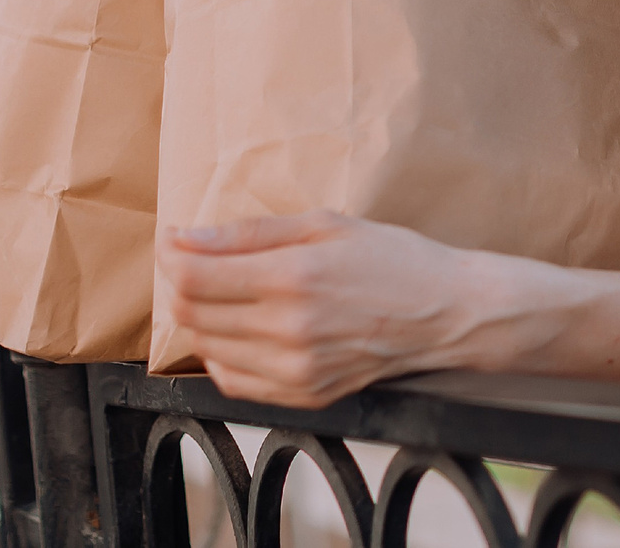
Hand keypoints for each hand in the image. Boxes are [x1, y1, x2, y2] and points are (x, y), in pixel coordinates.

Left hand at [155, 212, 619, 407]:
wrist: (446, 313)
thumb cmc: (393, 259)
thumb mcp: (327, 225)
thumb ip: (253, 232)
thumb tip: (188, 237)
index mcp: (294, 278)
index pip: (195, 277)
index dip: (173, 256)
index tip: (176, 240)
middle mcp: (288, 330)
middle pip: (193, 314)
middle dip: (180, 283)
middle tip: (196, 262)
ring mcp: (294, 370)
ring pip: (207, 348)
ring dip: (200, 318)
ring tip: (223, 292)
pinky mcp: (303, 395)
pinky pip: (233, 381)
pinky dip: (222, 354)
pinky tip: (242, 329)